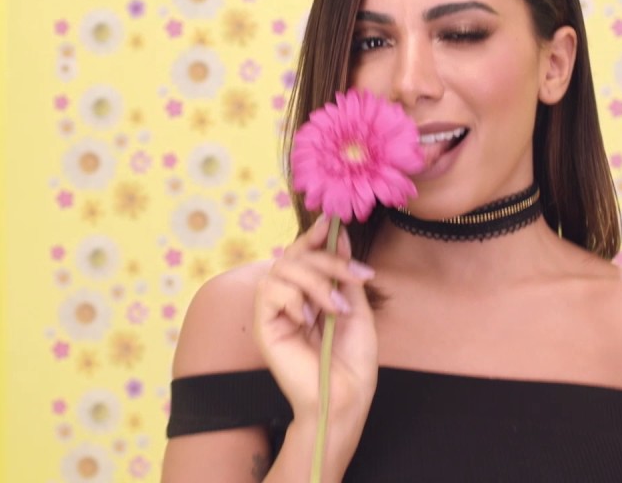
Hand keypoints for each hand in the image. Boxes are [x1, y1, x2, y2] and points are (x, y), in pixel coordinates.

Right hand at [253, 216, 378, 425]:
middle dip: (326, 259)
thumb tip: (339, 236)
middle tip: (353, 275)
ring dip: (314, 281)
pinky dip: (293, 298)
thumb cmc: (353, 360)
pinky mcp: (264, 327)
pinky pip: (269, 292)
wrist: (346, 397)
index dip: (313, 236)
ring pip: (281, 270)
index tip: (331, 224)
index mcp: (309, 294)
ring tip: (334, 308)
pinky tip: (308, 318)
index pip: (302, 254)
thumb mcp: (357, 308)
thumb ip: (345, 275)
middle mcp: (289, 300)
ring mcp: (275, 313)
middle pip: (293, 256)